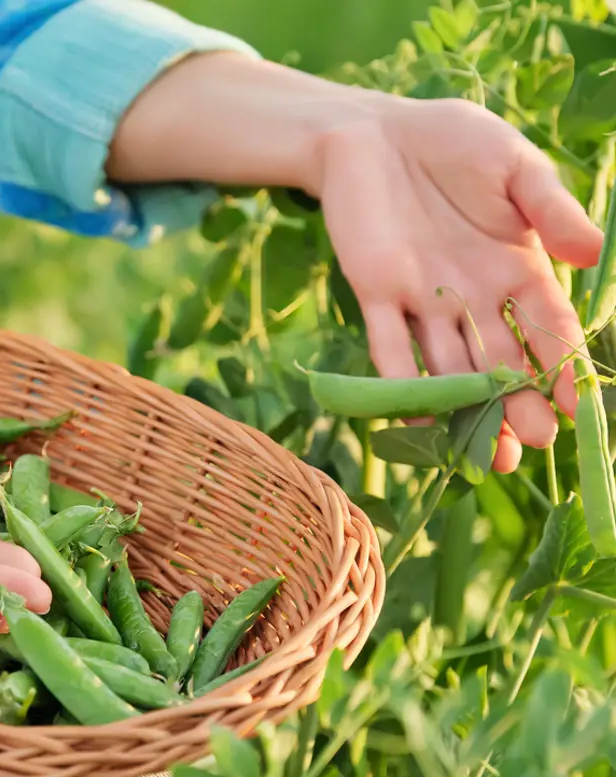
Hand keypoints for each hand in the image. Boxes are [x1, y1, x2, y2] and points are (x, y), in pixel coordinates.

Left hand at [314, 96, 602, 471]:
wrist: (372, 132)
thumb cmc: (451, 140)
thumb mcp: (513, 166)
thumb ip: (549, 208)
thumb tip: (591, 255)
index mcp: (514, 266)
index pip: (546, 325)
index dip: (561, 365)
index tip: (574, 409)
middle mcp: (472, 295)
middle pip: (498, 360)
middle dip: (515, 403)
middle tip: (531, 447)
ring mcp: (422, 300)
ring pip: (448, 366)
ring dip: (466, 409)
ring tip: (486, 455)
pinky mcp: (375, 296)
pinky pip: (389, 348)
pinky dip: (401, 384)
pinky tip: (418, 424)